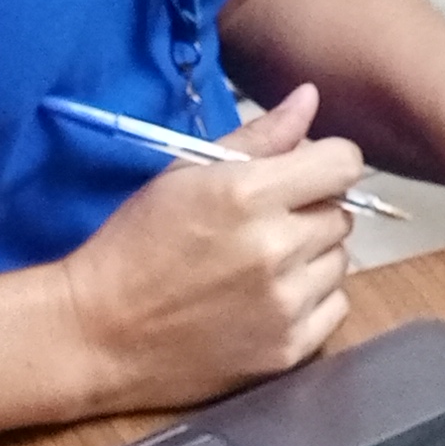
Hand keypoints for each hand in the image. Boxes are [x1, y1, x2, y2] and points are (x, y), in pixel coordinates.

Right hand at [57, 86, 362, 410]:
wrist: (100, 334)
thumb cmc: (137, 243)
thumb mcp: (186, 174)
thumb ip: (258, 136)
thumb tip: (311, 96)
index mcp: (250, 194)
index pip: (344, 162)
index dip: (327, 161)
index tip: (302, 173)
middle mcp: (277, 247)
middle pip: (340, 212)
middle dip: (310, 210)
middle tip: (265, 224)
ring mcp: (286, 304)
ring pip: (340, 260)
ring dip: (312, 257)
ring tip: (261, 265)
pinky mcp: (289, 349)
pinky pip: (335, 306)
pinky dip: (312, 300)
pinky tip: (267, 300)